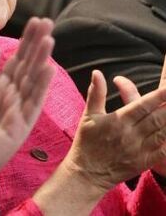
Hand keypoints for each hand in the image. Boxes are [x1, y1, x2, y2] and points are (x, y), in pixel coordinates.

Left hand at [0, 18, 55, 214]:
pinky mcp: (18, 127)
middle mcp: (10, 97)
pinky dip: (39, 87)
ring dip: (41, 61)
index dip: (26, 41)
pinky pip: (31, 104)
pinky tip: (48, 69)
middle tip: (48, 22)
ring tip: (50, 39)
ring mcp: (17, 112)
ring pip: (31, 82)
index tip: (37, 20)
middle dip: (37, 45)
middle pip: (27, 66)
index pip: (15, 60)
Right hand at [63, 68, 165, 192]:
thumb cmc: (86, 142)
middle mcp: (131, 134)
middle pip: (157, 118)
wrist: (86, 172)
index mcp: (118, 121)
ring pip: (163, 133)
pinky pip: (162, 152)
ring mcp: (139, 149)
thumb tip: (97, 72)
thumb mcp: (88, 116)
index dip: (159, 96)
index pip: (143, 105)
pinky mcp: (144, 162)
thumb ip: (96, 93)